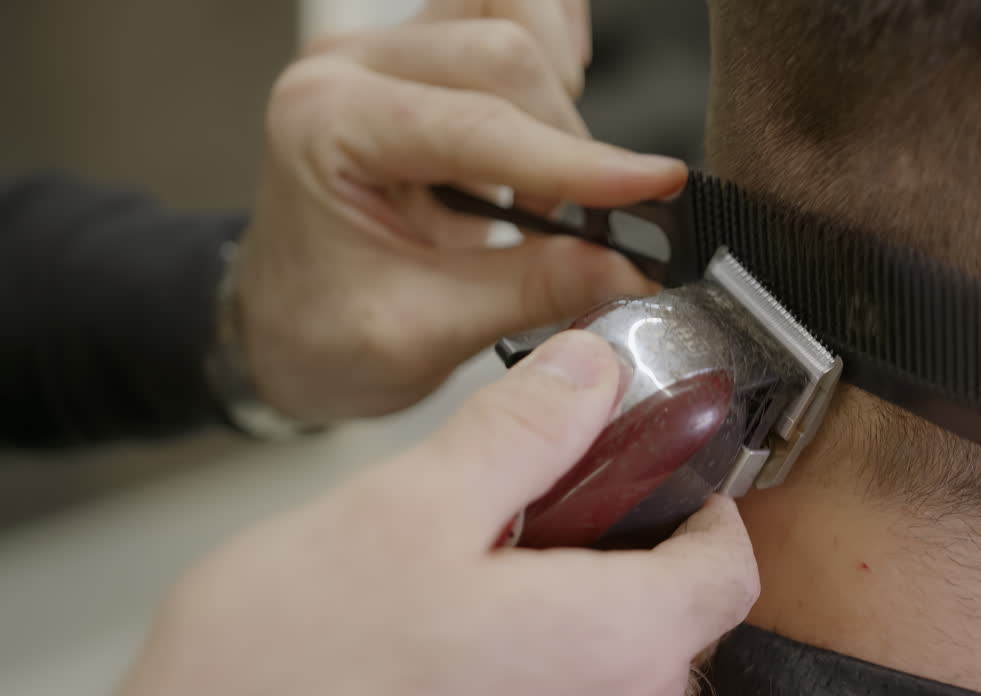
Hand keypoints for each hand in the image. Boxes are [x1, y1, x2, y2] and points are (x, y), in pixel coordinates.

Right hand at [107, 332, 758, 695]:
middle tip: (537, 516)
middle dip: (625, 551)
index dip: (701, 502)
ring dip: (575, 610)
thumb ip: (523, 432)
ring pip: (620, 665)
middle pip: (677, 616)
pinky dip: (540, 664)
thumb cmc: (289, 672)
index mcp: (608, 644)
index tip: (655, 470)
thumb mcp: (410, 507)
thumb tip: (591, 373)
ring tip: (477, 579)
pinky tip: (455, 642)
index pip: (727, 566)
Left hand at [239, 1, 684, 422]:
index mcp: (325, 125)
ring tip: (543, 180)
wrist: (281, 328)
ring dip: (554, 95)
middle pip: (503, 52)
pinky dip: (545, 54)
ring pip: (510, 15)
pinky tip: (544, 115)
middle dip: (565, 143)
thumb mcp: (424, 332)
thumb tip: (628, 264)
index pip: (479, 125)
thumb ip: (532, 289)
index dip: (578, 162)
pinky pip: (502, 12)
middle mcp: (352, 69)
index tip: (653, 187)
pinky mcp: (422, 61)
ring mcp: (388, 56)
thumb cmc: (319, 331)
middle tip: (574, 225)